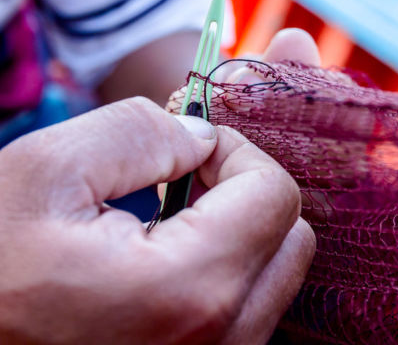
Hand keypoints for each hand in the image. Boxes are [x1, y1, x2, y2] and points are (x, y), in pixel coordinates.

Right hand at [0, 97, 314, 343]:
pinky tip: (171, 258)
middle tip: (188, 181)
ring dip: (240, 230)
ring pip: (276, 274)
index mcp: (189, 288)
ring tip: (172, 220)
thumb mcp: (47, 173)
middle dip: (247, 192)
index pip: (275, 196)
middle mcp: (220, 340)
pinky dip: (228, 269)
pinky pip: (251, 306)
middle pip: (291, 237)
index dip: (237, 154)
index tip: (192, 150)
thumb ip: (140, 132)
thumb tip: (203, 137)